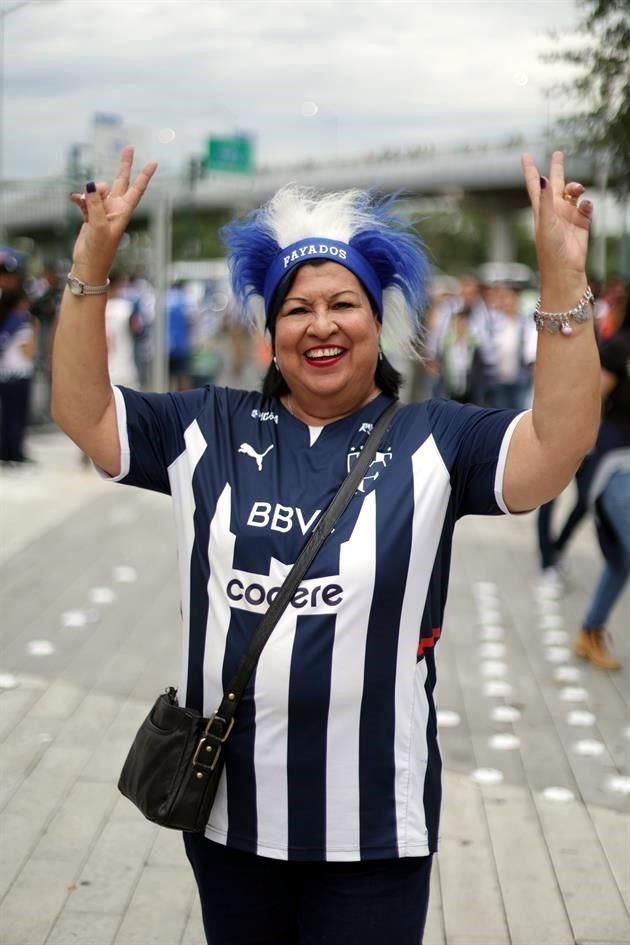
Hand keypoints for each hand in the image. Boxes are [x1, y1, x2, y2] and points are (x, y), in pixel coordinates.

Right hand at [69, 146, 157, 281]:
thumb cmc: (99, 250)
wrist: (88, 265)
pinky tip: (74, 201)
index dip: (144, 175)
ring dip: (89, 193)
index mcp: (123, 211)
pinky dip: (80, 199)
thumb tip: (90, 185)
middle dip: (124, 165)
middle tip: (129, 147)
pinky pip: (85, 199)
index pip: (136, 189)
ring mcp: (102, 210)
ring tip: (84, 203)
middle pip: (120, 181)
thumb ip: (94, 203)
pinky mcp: (90, 214)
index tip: (154, 162)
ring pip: (97, 190)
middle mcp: (115, 208)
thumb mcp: (98, 225)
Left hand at [521, 150, 592, 291]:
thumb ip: (546, 200)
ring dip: (577, 187)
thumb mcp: (546, 222)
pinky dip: (587, 203)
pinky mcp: (581, 223)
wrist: (565, 269)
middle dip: (557, 169)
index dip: (529, 170)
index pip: (533, 185)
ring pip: (574, 193)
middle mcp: (554, 210)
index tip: (525, 155)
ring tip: (578, 189)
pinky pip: (586, 206)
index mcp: (541, 209)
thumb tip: (543, 178)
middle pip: (556, 183)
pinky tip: (585, 207)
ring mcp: (568, 216)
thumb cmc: (550, 249)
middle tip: (558, 153)